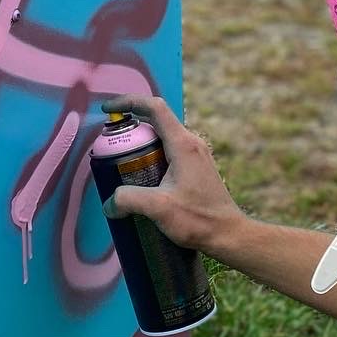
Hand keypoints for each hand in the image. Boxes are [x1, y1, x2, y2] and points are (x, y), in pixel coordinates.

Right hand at [99, 96, 247, 258]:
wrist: (228, 234)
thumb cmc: (200, 219)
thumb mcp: (159, 208)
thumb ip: (129, 200)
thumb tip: (109, 202)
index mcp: (182, 144)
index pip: (154, 107)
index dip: (128, 102)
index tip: (108, 109)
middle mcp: (191, 142)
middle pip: (155, 121)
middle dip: (130, 127)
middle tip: (110, 144)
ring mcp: (195, 154)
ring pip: (162, 136)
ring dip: (140, 143)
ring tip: (121, 164)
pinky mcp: (196, 166)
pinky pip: (169, 150)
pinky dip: (151, 155)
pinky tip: (141, 178)